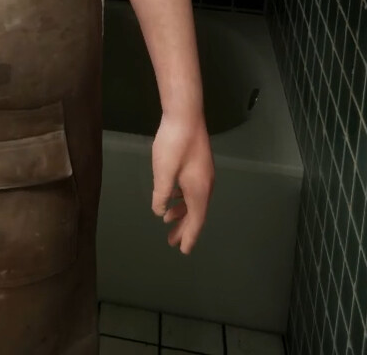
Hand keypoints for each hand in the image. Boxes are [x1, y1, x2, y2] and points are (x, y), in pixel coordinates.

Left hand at [149, 109, 214, 253]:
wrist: (185, 114)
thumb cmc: (173, 144)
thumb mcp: (163, 173)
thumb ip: (161, 195)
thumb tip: (160, 212)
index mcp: (199, 190)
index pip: (196, 221)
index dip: (189, 236)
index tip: (183, 250)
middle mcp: (206, 185)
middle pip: (196, 213)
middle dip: (184, 228)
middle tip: (172, 242)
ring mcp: (204, 174)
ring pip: (194, 201)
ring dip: (182, 213)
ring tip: (167, 222)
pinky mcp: (199, 165)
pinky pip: (192, 190)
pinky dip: (182, 199)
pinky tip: (171, 197)